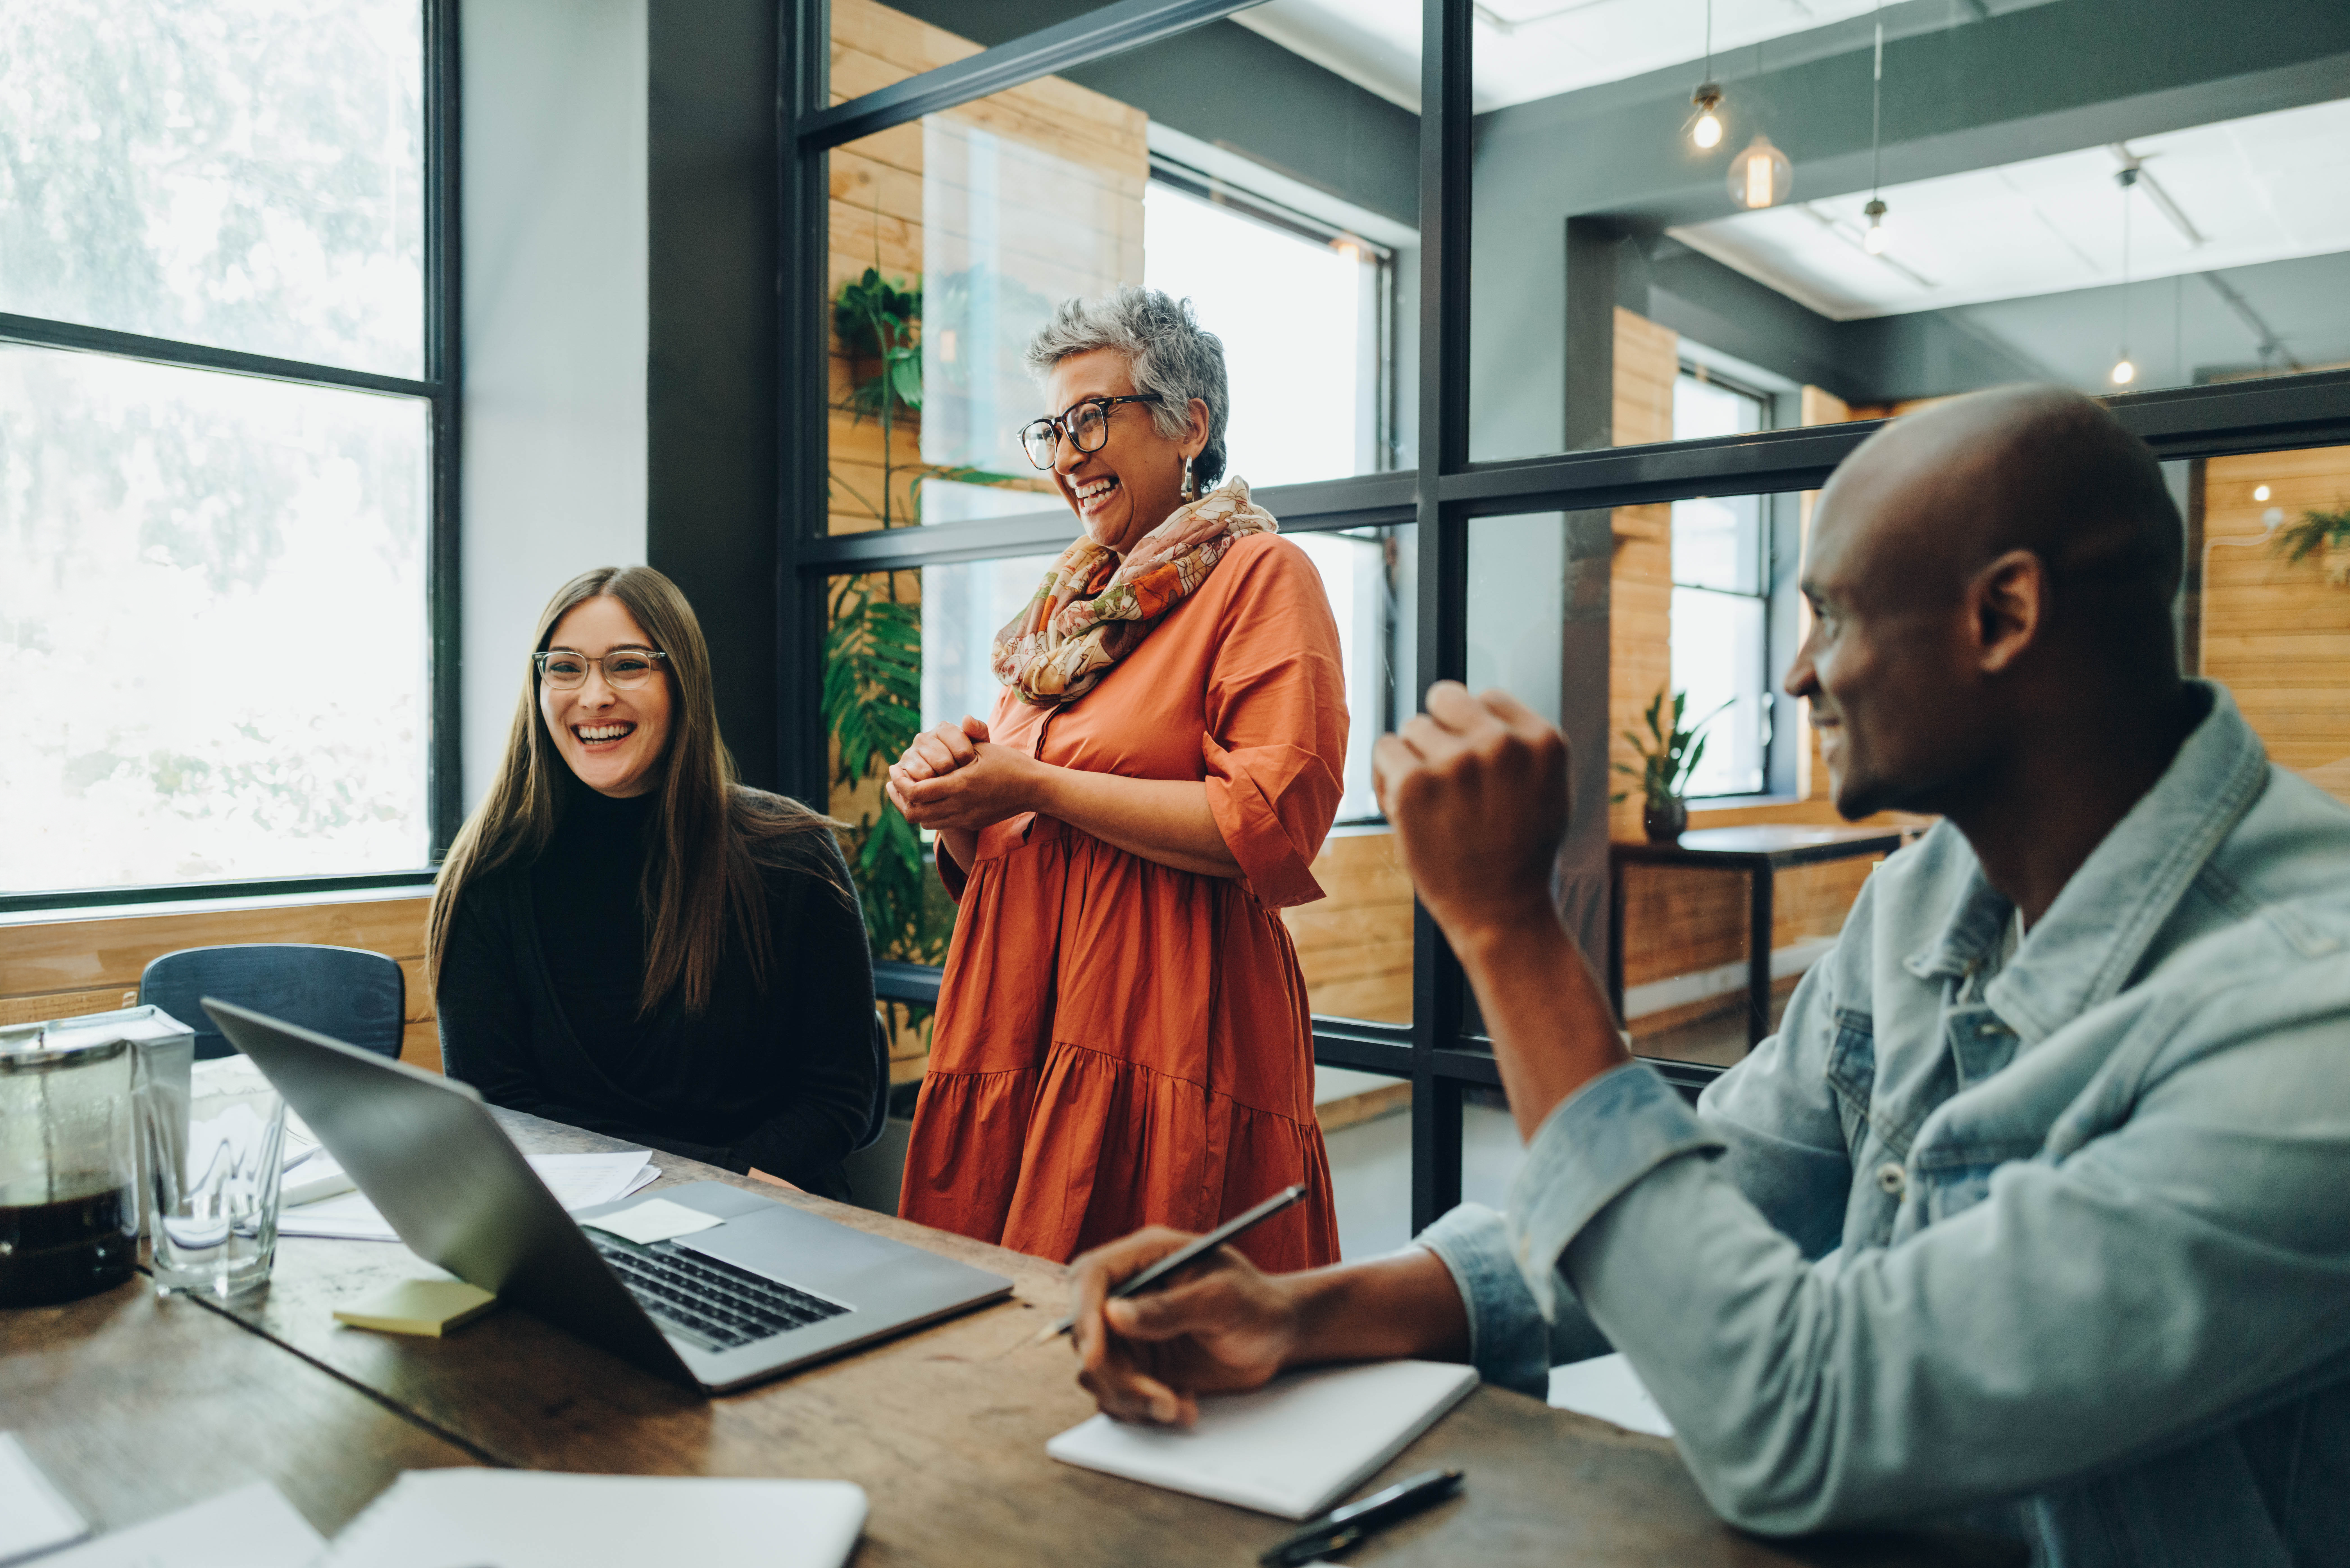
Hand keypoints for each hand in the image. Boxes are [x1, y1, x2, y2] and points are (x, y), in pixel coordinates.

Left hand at [886, 737, 1042, 832]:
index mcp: (960, 785)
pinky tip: (928, 798)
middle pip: (914, 813)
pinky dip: (928, 813)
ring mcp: (965, 818)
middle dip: (898, 798)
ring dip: (912, 807)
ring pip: (925, 822)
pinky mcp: (970, 823)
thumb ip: (964, 738)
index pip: (916, 791)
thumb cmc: (1009, 762)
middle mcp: (960, 806)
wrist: (1034, 789)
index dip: (900, 782)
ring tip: (906, 791)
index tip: (894, 769)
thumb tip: (954, 721)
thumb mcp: (985, 747)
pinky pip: (941, 824)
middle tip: (893, 782)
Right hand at [892, 715, 988, 784]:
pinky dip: (926, 790)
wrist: (946, 780)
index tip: (971, 769)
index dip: (969, 765)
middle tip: (959, 779)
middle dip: (955, 776)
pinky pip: (915, 783)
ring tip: (946, 784)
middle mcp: (923, 737)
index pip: (961, 750)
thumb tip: (966, 719)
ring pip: (929, 773)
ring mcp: (910, 752)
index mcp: (943, 729)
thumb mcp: (979, 747)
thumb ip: (978, 731)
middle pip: (944, 763)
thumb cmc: (966, 762)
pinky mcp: (900, 768)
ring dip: (940, 784)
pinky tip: (934, 789)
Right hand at [1067, 1227, 1300, 1426]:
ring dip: (1131, 1398)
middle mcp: (1129, 1293)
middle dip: (1115, 1374)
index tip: (1096, 1357)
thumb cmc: (1259, 1305)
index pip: (1090, 1277)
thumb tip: (1113, 1313)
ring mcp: (1131, 1333)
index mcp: (1145, 1257)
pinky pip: (1117, 1394)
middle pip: (1086, 1332)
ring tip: (1179, 1407)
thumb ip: (1170, 1307)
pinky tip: (1183, 1405)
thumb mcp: (1223, 1300)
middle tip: (1160, 1400)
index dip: (1083, 1316)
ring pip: (1098, 1371)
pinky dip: (1142, 1410)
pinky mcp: (1140, 1366)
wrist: (1278, 1337)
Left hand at [1373, 682, 1569, 952]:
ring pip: (1412, 727)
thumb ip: (1520, 746)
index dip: (1472, 728)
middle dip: (1440, 731)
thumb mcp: (1546, 790)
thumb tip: (1477, 704)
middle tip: (1445, 775)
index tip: (1473, 762)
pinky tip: (1405, 806)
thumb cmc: (1519, 854)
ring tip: (1431, 802)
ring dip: (1413, 759)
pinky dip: (1387, 775)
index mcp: (1542, 740)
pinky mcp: (1415, 784)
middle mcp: (1502, 743)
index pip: (1488, 698)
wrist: (1502, 913)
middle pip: (1445, 698)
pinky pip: (1385, 749)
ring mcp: (1458, 762)